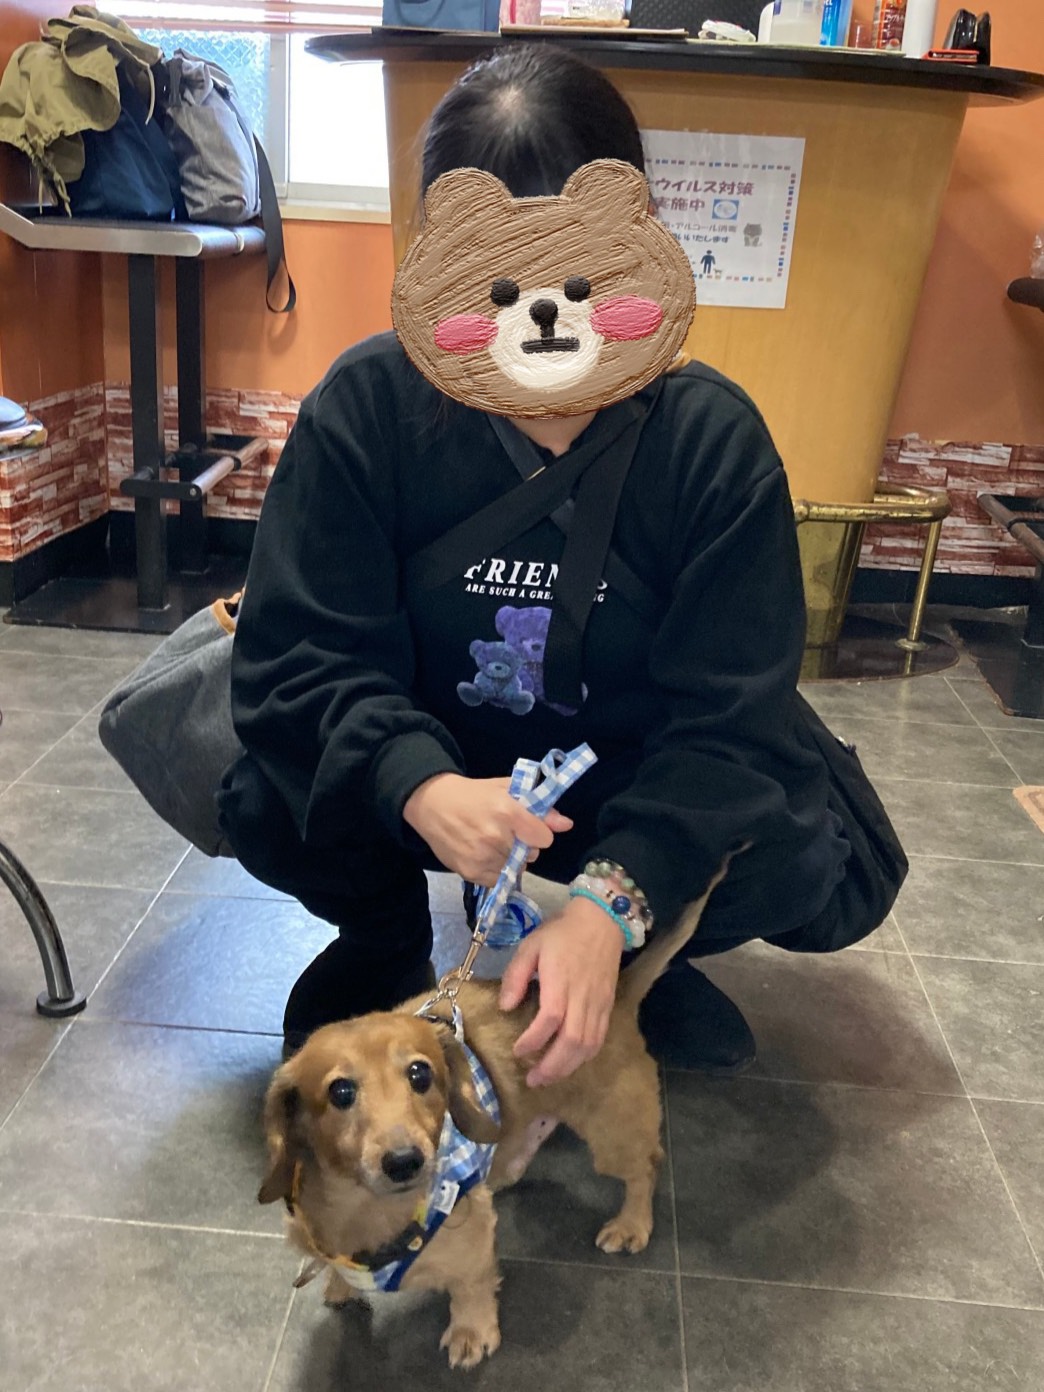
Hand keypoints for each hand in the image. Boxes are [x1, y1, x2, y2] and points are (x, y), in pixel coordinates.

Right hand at [402, 773, 572, 885]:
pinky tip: (483, 854)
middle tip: (506, 833)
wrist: (432, 804)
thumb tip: (567, 824)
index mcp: (508, 812)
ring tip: (492, 843)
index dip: (539, 833)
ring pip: (515, 869)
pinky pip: (498, 880)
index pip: (544, 839)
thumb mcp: (506, 791)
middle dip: (524, 846)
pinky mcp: (471, 872)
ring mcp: (482, 857)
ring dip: (510, 860)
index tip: (529, 828)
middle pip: (530, 856)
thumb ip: (539, 808)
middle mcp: (496, 837)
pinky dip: (495, 870)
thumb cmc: (473, 794)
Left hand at [499, 896, 623, 1087]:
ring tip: (548, 1078)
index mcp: (561, 981)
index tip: (517, 1051)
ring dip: (568, 1066)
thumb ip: (516, 976)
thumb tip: (505, 1007)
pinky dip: (584, 1056)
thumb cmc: (562, 933)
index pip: (550, 1019)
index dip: (533, 1040)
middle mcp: (583, 997)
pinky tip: (570, 1063)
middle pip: (572, 1041)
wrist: (602, 920)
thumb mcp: (531, 945)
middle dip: (552, 1065)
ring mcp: (599, 1004)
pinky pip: (599, 1039)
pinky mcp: (608, 1006)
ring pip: (587, 1045)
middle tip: (532, 1080)